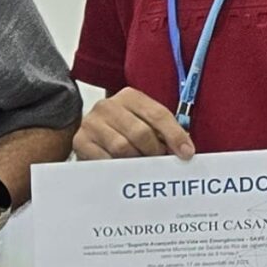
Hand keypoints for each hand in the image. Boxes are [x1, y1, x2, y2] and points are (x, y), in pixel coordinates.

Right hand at [74, 88, 195, 160]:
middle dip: (154, 151)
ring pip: (122, 147)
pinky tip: (124, 170)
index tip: (186, 153)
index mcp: (130, 97)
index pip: (158, 114)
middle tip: (159, 162)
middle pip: (141, 133)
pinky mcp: (80, 141)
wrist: (92, 137)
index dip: (175, 136)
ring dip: (136, 161)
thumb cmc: (124, 132)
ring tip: (142, 166)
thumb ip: (163, 133)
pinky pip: (105, 159)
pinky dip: (118, 167)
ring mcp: (91, 123)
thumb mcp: (145, 124)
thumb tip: (184, 152)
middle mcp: (108, 106)